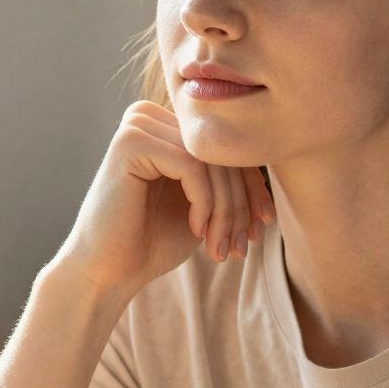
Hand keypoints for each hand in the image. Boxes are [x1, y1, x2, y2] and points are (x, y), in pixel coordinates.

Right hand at [52, 100, 274, 298]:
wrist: (108, 272)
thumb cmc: (153, 241)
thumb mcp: (204, 206)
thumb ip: (228, 179)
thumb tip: (279, 156)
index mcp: (166, 125)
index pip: (226, 146)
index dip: (252, 187)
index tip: (263, 226)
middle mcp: (150, 116)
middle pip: (220, 151)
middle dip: (240, 205)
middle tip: (242, 246)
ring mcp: (137, 124)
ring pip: (210, 160)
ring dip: (225, 210)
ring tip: (221, 246)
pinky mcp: (130, 141)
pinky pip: (191, 166)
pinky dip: (203, 203)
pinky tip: (196, 230)